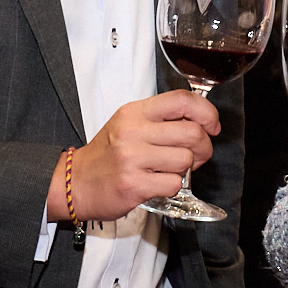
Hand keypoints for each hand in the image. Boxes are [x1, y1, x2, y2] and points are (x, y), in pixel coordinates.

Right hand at [51, 93, 219, 221]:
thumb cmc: (107, 155)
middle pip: (192, 133)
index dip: (207, 113)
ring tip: (170, 170)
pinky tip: (158, 183)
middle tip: (197, 155)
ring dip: (186, 169)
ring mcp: (132, 159)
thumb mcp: (128, 124)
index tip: (212, 125)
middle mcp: (133, 132)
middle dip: (204, 147)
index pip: (182, 100)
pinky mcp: (134, 185)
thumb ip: (161, 119)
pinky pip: (174, 184)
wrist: (75, 183)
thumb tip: (201, 121)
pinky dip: (172, 186)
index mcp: (135, 112)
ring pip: (186, 160)